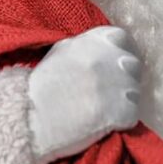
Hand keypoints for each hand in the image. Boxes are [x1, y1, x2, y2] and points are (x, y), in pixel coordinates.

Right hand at [27, 26, 141, 163]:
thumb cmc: (40, 87)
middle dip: (124, 79)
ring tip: (105, 111)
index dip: (122, 53)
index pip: (123, 39)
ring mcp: (114, 85)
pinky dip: (122, 122)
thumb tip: (108, 50)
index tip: (117, 66)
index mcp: (94, 41)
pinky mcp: (118, 112)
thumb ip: (87, 48)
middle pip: (133, 66)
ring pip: (135, 92)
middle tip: (110, 92)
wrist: (27, 119)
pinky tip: (105, 124)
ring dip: (124, 101)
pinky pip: (132, 115)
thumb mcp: (62, 52)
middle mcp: (107, 58)